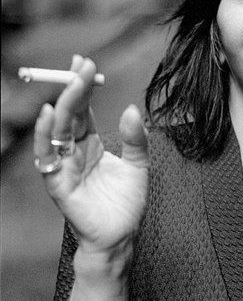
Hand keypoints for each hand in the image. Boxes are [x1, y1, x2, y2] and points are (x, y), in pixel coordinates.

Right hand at [33, 55, 148, 251]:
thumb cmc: (126, 205)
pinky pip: (47, 156)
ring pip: (57, 130)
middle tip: (82, 65)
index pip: (83, 109)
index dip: (83, 87)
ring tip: (72, 81)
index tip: (87, 64)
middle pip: (70, 114)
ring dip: (63, 104)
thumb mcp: (139, 166)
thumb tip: (132, 109)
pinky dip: (46, 135)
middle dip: (74, 88)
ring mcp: (64, 166)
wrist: (121, 236)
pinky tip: (50, 115)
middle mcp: (74, 151)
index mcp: (91, 144)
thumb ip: (136, 140)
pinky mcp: (58, 183)